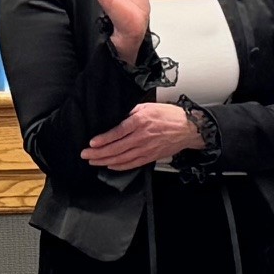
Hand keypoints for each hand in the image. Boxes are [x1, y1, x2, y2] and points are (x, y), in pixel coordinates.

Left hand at [82, 102, 202, 170]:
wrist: (188, 128)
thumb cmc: (169, 115)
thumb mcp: (148, 106)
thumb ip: (131, 112)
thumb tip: (116, 117)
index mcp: (140, 122)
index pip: (117, 132)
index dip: (103, 139)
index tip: (92, 143)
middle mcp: (142, 137)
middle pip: (116, 148)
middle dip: (98, 153)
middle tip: (85, 154)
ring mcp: (146, 149)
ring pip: (122, 158)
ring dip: (105, 161)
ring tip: (94, 161)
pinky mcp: (150, 157)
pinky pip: (132, 164)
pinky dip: (119, 166)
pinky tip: (110, 166)